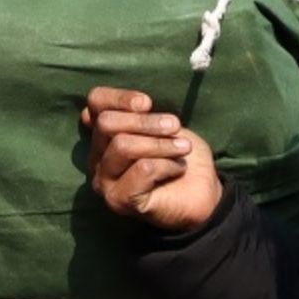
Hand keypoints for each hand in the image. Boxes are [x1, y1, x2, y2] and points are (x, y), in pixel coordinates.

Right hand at [81, 88, 224, 232]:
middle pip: (106, 123)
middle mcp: (96, 159)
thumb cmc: (180, 155)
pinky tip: (177, 169)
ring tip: (183, 148)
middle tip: (174, 126)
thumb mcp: (162, 125)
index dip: (120, 97)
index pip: (96, 103)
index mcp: (104, 135)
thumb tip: (114, 107)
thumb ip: (137, 114)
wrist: (202, 193)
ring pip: (122, 146)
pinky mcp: (119, 201)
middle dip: (145, 122)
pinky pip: (142, 169)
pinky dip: (167, 164)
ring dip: (160, 144)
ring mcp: (104, 182)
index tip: (148, 103)